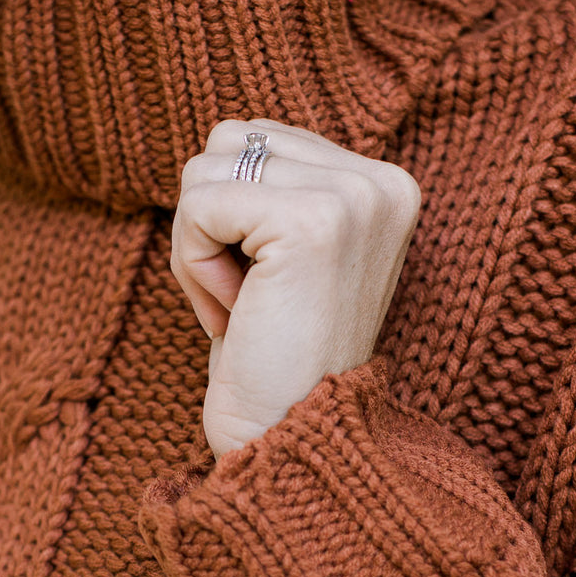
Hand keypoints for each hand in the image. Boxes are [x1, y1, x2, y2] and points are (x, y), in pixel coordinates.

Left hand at [171, 118, 419, 459]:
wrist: (289, 440)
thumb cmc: (272, 361)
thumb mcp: (279, 260)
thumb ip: (272, 190)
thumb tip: (226, 136)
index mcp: (383, 186)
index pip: (258, 138)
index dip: (231, 216)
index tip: (262, 289)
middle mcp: (382, 182)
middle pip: (228, 140)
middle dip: (209, 223)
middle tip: (245, 301)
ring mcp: (353, 198)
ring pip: (205, 168)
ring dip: (196, 245)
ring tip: (241, 306)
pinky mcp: (310, 222)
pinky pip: (198, 205)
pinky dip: (192, 265)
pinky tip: (233, 313)